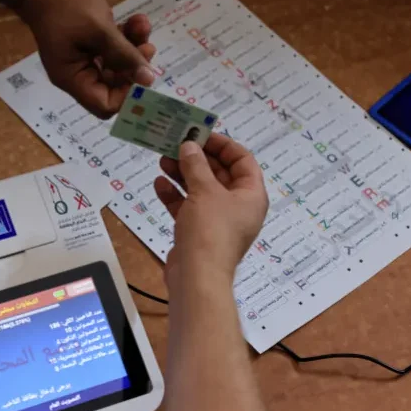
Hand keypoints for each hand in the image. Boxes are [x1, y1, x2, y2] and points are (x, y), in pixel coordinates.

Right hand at [16, 0, 155, 118]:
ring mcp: (83, 60)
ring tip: (142, 26)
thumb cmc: (66, 5)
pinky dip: (125, 38)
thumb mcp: (99, 30)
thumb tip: (148, 79)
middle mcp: (77, 75)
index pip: (104, 105)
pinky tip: (135, 21)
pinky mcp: (88, 46)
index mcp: (73, 78)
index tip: (143, 76)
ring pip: (116, 66)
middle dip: (134, 67)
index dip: (127, 95)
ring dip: (133, 48)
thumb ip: (124, 55)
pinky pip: (111, 50)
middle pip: (113, 86)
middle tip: (148, 47)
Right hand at [154, 135, 268, 284]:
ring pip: (201, 189)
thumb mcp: (204, 191)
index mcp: (251, 195)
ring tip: (163, 159)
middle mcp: (237, 206)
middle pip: (219, 173)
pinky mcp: (198, 232)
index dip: (222, 145)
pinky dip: (175, 195)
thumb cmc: (210, 230)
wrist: (197, 276)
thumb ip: (196, 165)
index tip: (200, 134)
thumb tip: (189, 145)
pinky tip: (160, 184)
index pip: (242, 160)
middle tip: (176, 143)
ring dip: (183, 174)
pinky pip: (188, 207)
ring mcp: (218, 220)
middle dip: (197, 158)